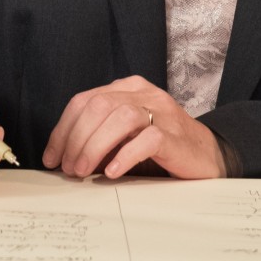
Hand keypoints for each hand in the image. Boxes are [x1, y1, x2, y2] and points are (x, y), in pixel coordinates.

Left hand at [42, 75, 224, 179]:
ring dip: (94, 146)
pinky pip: (147, 139)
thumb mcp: (124, 138)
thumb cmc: (161, 149)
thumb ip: (99, 138)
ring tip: (84, 171)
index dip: (62, 130)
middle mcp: (143, 94)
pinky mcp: (175, 135)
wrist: (208, 157)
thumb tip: (64, 157)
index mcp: (127, 89)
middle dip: (75, 139)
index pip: (84, 101)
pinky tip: (112, 171)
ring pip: (120, 117)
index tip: (52, 157)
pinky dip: (125, 155)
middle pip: (98, 107)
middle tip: (69, 169)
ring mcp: (162, 112)